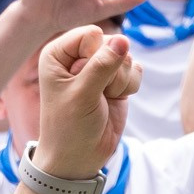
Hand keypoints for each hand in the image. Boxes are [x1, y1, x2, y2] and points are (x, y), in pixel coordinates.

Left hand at [33, 25, 139, 179]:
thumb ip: (102, 65)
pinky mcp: (116, 79)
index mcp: (58, 54)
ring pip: (126, 56)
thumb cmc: (69, 128)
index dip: (95, 57)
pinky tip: (115, 99)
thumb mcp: (82, 95)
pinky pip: (136, 68)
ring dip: (120, 80)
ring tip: (103, 99)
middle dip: (111, 70)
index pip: (91, 34)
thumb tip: (123, 39)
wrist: (78, 158)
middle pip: (111, 43)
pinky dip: (129, 86)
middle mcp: (78, 56)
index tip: (82, 82)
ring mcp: (99, 67)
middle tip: (96, 94)